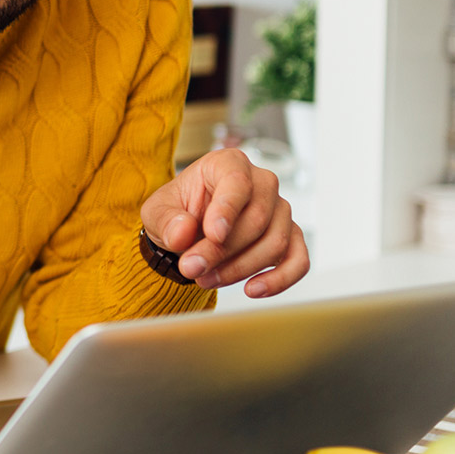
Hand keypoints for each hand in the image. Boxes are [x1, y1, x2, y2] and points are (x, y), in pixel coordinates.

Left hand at [141, 147, 309, 297]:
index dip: (227, 210)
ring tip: (205, 279)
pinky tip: (252, 290)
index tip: (213, 235)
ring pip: (276, 242)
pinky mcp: (290, 237)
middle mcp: (262, 183)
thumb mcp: (156, 213)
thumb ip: (166, 221)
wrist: (187, 233)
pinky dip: (280, 279)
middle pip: (257, 218)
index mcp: (228, 164)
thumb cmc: (177, 214)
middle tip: (192, 267)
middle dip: (223, 250)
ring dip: (240, 268)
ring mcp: (280, 210)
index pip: (237, 182)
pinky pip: (298, 260)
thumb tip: (182, 233)